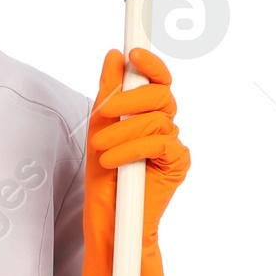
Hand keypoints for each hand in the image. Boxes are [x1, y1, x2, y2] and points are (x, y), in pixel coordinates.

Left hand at [81, 46, 190, 275]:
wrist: (108, 226)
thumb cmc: (103, 183)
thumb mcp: (98, 132)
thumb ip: (108, 94)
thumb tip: (115, 57)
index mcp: (146, 115)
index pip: (156, 79)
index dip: (150, 62)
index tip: (134, 49)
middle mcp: (164, 126)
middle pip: (160, 94)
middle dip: (130, 99)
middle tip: (106, 112)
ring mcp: (173, 146)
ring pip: (158, 119)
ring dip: (124, 132)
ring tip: (103, 152)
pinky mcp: (177, 166)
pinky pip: (162, 144)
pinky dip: (134, 150)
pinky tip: (115, 163)